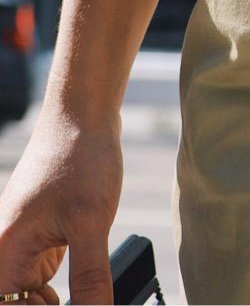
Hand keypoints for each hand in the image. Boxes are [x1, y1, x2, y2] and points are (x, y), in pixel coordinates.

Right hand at [0, 103, 123, 305]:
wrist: (84, 113)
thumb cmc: (81, 158)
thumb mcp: (92, 222)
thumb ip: (90, 278)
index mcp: (5, 252)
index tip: (69, 304)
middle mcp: (7, 250)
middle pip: (18, 303)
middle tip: (88, 300)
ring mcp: (24, 242)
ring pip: (31, 296)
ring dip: (55, 303)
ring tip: (90, 298)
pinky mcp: (42, 235)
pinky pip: (43, 277)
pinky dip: (65, 289)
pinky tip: (87, 290)